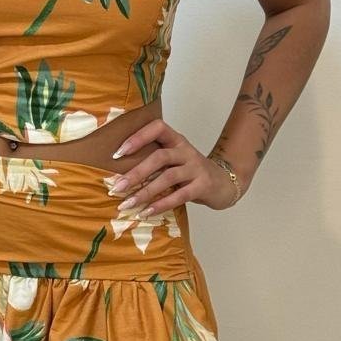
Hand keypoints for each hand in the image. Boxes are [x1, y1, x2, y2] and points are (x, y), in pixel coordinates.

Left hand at [107, 118, 242, 215]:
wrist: (224, 183)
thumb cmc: (190, 173)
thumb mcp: (174, 161)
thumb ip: (154, 163)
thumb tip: (120, 177)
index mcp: (176, 140)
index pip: (157, 128)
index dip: (138, 137)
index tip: (117, 154)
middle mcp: (186, 151)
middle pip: (159, 157)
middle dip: (135, 173)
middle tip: (116, 188)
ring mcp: (195, 168)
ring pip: (167, 177)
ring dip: (145, 192)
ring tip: (127, 204)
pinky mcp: (203, 186)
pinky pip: (179, 195)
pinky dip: (161, 205)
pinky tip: (146, 212)